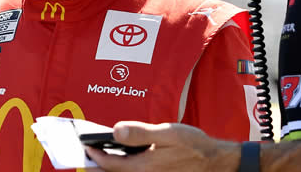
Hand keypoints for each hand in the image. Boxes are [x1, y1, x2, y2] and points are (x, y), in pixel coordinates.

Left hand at [85, 121, 239, 171]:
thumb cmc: (193, 145)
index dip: (95, 156)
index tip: (86, 147)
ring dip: (111, 168)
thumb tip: (115, 131)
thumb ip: (140, 132)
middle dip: (98, 166)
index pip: (110, 164)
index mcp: (144, 166)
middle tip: (87, 156)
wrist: (214, 162)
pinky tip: (124, 160)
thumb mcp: (167, 132)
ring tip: (101, 157)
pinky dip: (124, 169)